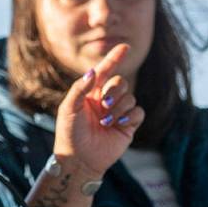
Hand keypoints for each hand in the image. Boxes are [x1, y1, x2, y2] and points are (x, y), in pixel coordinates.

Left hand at [53, 44, 144, 175]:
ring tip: (105, 122)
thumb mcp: (69, 108)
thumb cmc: (70, 134)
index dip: (115, 58)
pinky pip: (138, 112)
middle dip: (114, 90)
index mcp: (91, 92)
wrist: (79, 159)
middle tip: (104, 104)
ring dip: (118, 108)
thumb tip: (92, 72)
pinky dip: (130, 116)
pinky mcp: (129, 126)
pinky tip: (119, 125)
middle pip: (120, 82)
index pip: (105, 71)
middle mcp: (106, 100)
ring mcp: (118, 112)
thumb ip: (80, 89)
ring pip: (130, 97)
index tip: (125, 46)